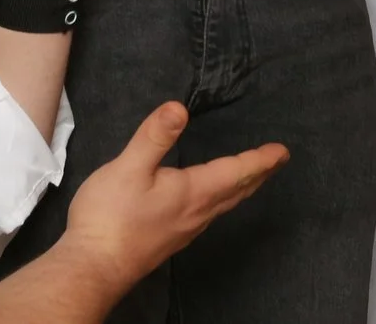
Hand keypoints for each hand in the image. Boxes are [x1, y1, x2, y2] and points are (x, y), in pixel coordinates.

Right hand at [57, 103, 288, 292]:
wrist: (93, 268)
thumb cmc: (111, 217)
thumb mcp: (128, 168)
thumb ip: (154, 137)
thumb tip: (179, 108)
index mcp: (193, 192)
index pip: (235, 172)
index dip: (259, 160)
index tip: (282, 151)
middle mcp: (196, 213)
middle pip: (236, 191)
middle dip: (258, 174)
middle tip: (277, 161)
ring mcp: (184, 230)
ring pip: (224, 205)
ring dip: (242, 188)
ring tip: (252, 177)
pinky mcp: (169, 240)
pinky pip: (208, 215)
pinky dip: (222, 200)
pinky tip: (210, 201)